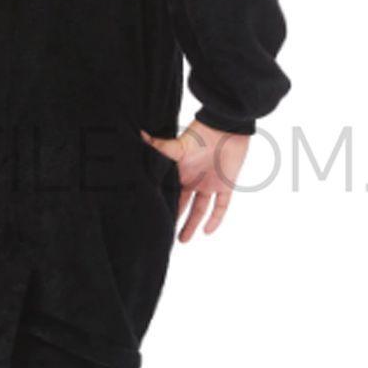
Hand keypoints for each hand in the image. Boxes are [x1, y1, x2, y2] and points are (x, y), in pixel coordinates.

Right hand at [141, 120, 250, 241]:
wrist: (228, 127)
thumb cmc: (201, 133)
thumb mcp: (177, 145)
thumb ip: (159, 147)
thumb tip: (139, 136)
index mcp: (179, 172)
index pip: (169, 193)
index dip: (163, 205)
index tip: (152, 219)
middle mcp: (192, 179)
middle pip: (182, 204)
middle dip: (174, 219)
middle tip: (164, 235)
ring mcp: (209, 184)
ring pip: (199, 209)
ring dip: (192, 224)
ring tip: (183, 240)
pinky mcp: (225, 185)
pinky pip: (221, 206)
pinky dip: (216, 219)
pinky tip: (208, 231)